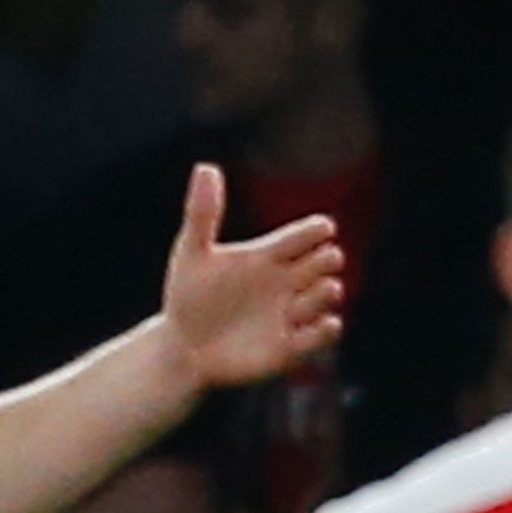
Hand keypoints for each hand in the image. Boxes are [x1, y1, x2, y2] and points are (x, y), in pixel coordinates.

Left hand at [160, 161, 347, 386]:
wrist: (183, 345)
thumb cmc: (188, 295)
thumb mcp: (192, 253)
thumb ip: (203, 212)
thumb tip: (206, 167)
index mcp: (267, 255)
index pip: (303, 236)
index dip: (316, 230)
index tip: (323, 228)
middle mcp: (285, 282)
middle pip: (322, 263)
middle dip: (328, 260)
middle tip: (325, 259)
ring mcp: (290, 314)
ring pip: (324, 296)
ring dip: (326, 292)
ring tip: (324, 288)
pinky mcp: (291, 346)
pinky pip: (319, 336)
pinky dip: (326, 330)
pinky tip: (326, 322)